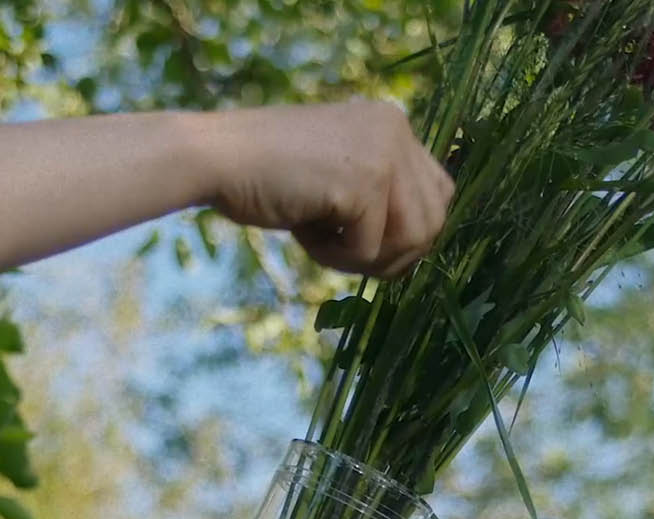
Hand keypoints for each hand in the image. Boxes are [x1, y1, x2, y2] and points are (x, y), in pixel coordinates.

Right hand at [199, 100, 453, 277]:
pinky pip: (368, 251)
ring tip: (323, 244)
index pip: (439, 195)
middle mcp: (396, 130)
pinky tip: (303, 232)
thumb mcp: (335, 178)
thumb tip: (416, 248)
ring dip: (365, 260)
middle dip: (393, 256)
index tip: (368, 247)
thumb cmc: (265, 176)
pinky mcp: (366, 182)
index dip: (409, 236)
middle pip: (433, 223)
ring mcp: (384, 153)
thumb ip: (378, 198)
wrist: (215, 158)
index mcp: (391, 124)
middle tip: (345, 256)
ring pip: (411, 241)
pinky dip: (333, 258)